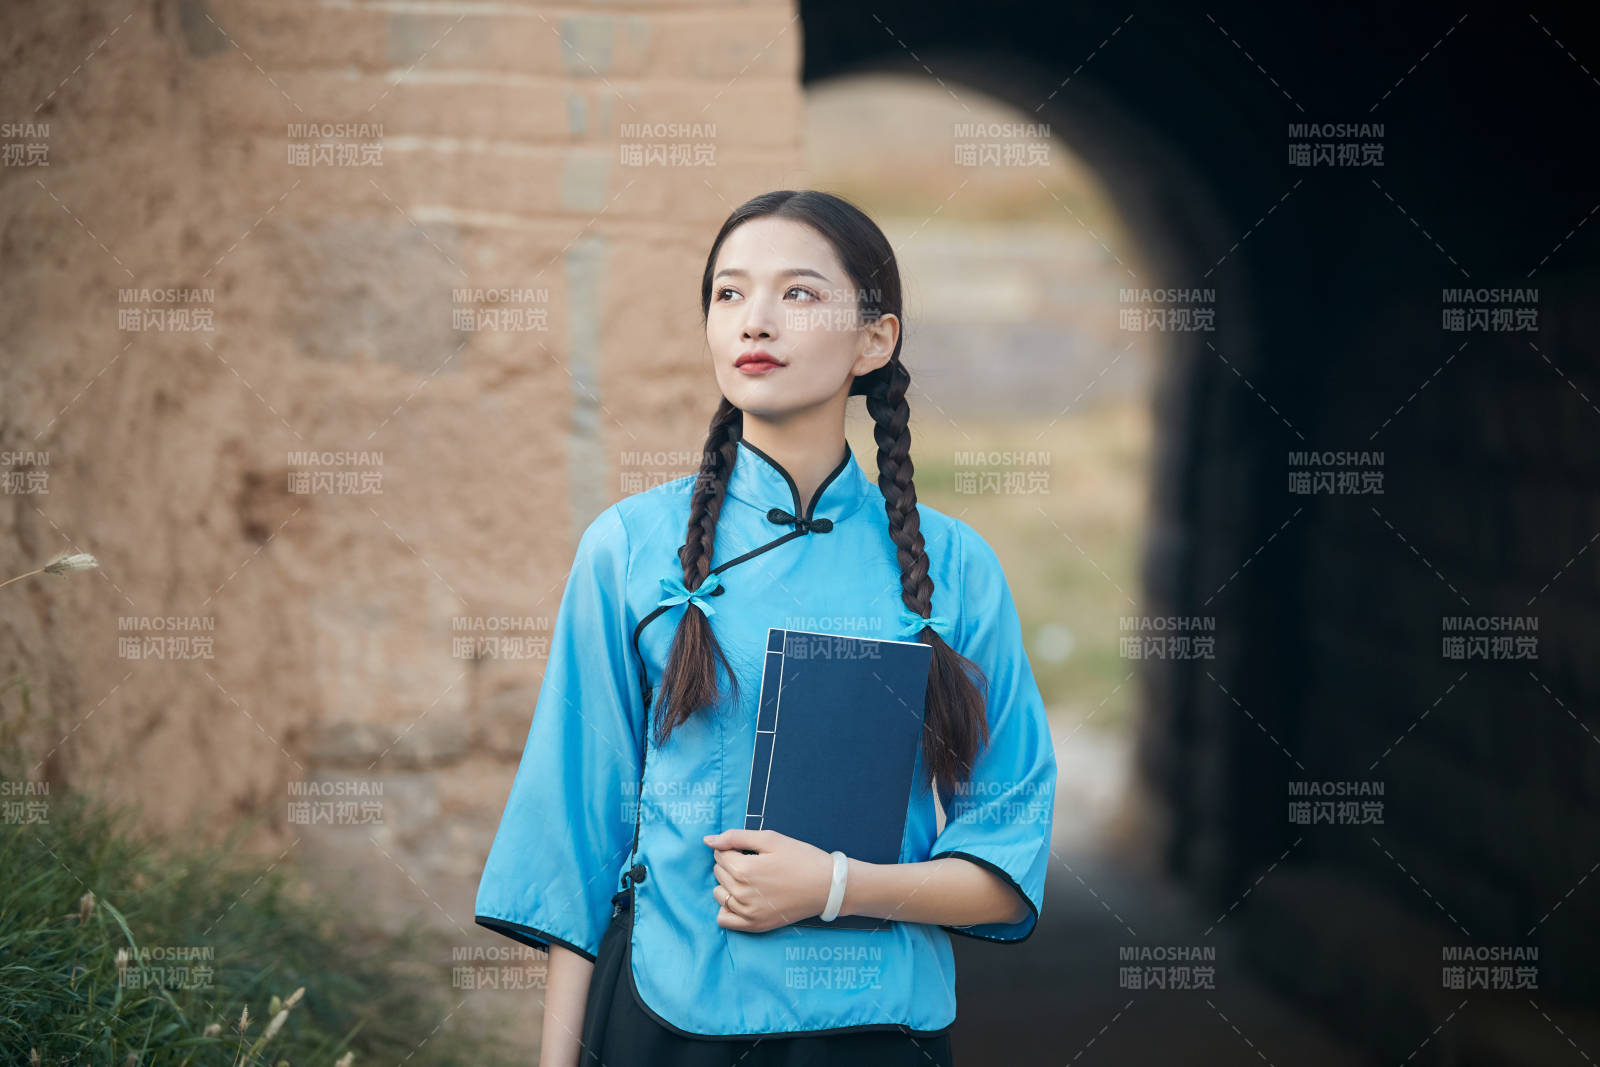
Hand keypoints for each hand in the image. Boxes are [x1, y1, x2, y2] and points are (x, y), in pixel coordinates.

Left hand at [702, 828, 833, 932]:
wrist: (827, 886)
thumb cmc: (801, 858)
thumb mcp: (770, 838)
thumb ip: (735, 837)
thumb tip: (707, 840)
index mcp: (744, 870)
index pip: (719, 854)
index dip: (733, 848)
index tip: (750, 850)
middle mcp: (741, 894)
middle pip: (718, 873)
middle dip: (730, 864)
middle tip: (755, 862)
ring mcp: (747, 913)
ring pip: (719, 894)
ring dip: (727, 884)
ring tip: (750, 879)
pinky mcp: (754, 926)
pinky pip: (724, 919)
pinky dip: (727, 908)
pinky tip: (742, 899)